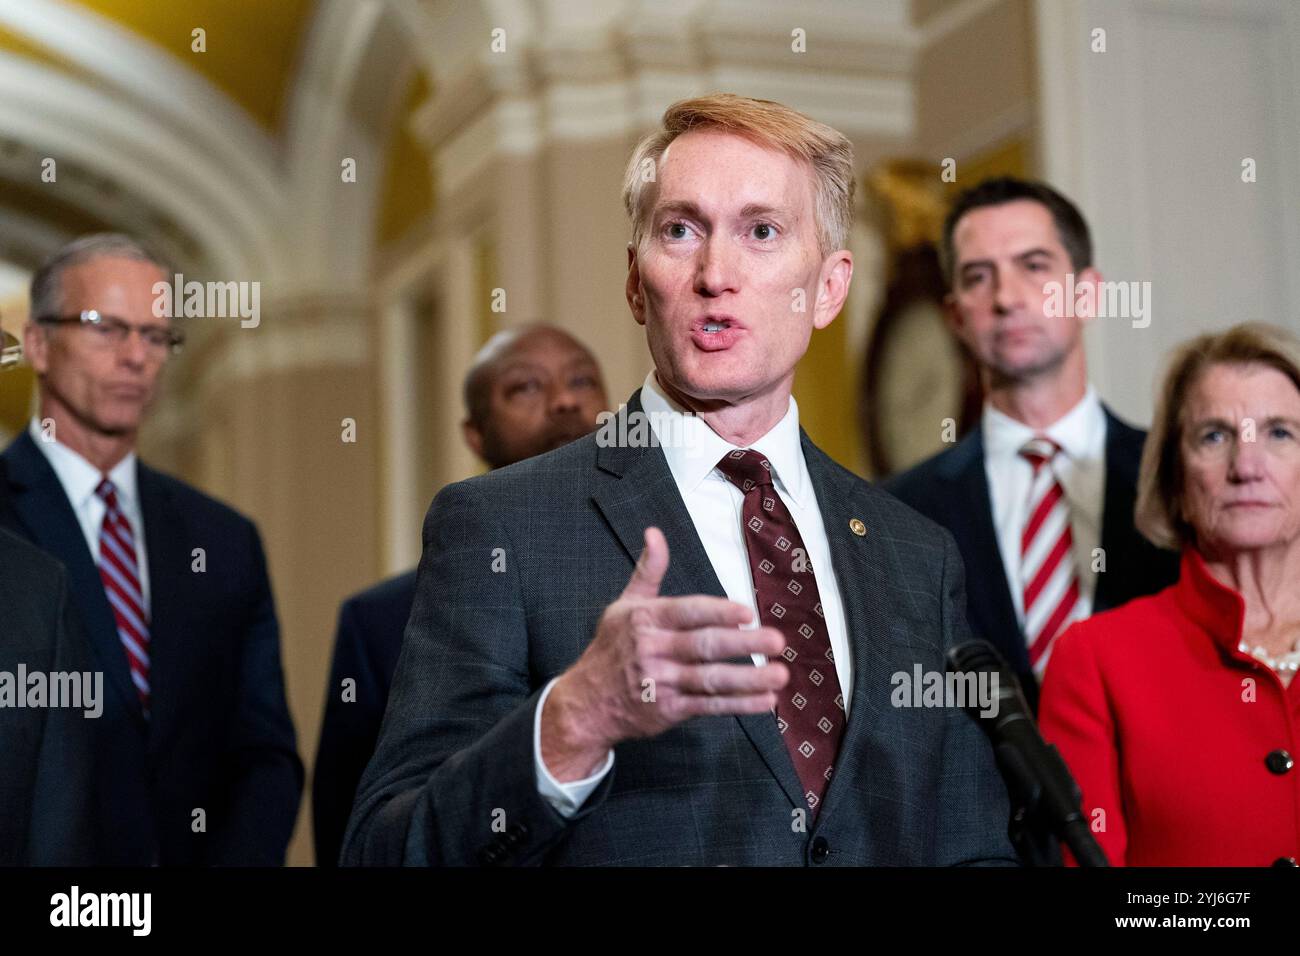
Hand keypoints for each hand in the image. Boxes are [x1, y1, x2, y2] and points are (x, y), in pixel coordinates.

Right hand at [541, 526, 788, 780]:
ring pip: (711, 679)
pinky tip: (765, 701)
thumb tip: (654, 532)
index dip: (718, 612)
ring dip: (749, 678)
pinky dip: (738, 705)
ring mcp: (662, 683)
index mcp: (645, 619)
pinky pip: (709, 706)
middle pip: (703, 646)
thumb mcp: (623, 605)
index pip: (687, 613)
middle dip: (743, 644)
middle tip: (776, 640)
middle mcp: (653, 650)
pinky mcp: (669, 711)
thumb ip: (648, 571)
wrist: (587, 703)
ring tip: (780, 675)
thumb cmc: (612, 648)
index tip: (747, 612)